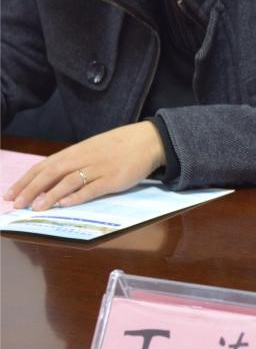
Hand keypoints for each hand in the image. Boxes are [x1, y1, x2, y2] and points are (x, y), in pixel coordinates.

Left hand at [3, 122, 165, 210]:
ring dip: (50, 195)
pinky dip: (77, 196)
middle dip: (31, 189)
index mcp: (75, 152)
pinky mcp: (113, 179)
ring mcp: (98, 168)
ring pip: (68, 181)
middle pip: (51, 173)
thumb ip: (73, 162)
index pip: (43, 166)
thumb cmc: (119, 146)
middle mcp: (83, 159)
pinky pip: (92, 188)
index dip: (25, 181)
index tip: (9, 194)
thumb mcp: (91, 150)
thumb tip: (50, 179)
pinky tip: (65, 204)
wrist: (148, 140)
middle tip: (16, 204)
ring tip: (37, 208)